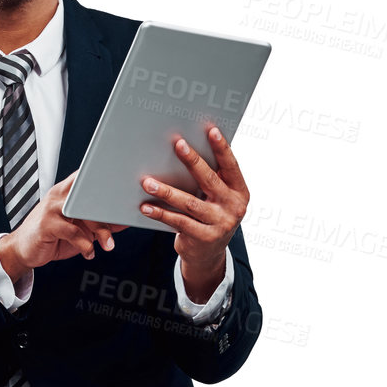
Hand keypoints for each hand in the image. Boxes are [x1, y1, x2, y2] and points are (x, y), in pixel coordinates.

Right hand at [0, 171, 127, 283]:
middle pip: (91, 195)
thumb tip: (125, 221)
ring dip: (100, 230)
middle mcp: (59, 195)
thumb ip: (100, 222)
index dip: (108, 184)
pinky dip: (84, 245)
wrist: (23, 250)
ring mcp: (51, 208)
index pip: (90, 178)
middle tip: (120, 225)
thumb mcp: (80, 229)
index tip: (123, 196)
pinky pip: (72, 232)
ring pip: (83, 212)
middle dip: (109, 212)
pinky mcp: (46, 225)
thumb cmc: (52, 237)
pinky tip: (88, 252)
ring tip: (107, 244)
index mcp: (68, 191)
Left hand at [137, 127, 248, 301]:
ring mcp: (220, 224)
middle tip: (178, 145)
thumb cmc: (210, 217)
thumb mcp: (218, 199)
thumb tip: (188, 150)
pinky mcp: (204, 238)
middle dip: (193, 161)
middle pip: (210, 180)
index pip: (231, 166)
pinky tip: (146, 206)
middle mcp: (233, 207)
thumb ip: (212, 180)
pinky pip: (179, 222)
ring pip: (190, 203)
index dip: (223, 148)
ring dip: (166, 191)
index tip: (211, 130)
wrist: (209, 255)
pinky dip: (161, 213)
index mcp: (240, 192)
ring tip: (147, 182)